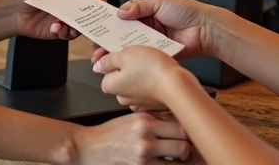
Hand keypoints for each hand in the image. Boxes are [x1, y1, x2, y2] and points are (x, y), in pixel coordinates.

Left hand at [10, 0, 101, 40]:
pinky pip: (70, 35)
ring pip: (85, 25)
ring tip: (64, 21)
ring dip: (78, 25)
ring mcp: (70, 18)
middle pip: (95, 10)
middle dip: (94, 13)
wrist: (17, 9)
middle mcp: (75, 4)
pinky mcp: (63, 30)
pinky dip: (63, 31)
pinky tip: (54, 26)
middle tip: (85, 13)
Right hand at [71, 111, 190, 163]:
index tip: (189, 134)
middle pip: (183, 148)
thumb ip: (155, 119)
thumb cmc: (110, 133)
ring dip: (177, 162)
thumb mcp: (132, 118)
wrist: (89, 148)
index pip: (181, 128)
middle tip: (183, 149)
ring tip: (172, 158)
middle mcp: (145, 141)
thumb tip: (180, 120)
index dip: (189, 132)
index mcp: (145, 122)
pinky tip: (160, 163)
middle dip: (185, 150)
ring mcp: (142, 159)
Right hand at [91, 0, 214, 64]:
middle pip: (123, 36)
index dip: (109, 24)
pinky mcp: (158, 55)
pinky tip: (124, 64)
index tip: (96, 29)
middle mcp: (147, 28)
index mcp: (145, 13)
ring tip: (105, 59)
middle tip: (97, 49)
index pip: (122, 19)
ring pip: (131, 48)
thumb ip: (140, 5)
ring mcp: (152, 43)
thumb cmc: (187, 11)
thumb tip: (121, 11)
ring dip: (118, 54)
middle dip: (109, 42)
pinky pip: (144, 57)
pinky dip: (134, 61)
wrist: (206, 29)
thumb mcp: (160, 1)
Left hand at [93, 46, 193, 110]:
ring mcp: (139, 103)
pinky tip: (159, 75)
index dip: (113, 62)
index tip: (123, 54)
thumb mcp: (125, 55)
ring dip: (140, 76)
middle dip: (127, 69)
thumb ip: (108, 60)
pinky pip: (148, 91)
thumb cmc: (151, 68)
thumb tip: (97, 65)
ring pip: (135, 85)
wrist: (177, 86)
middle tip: (139, 56)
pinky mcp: (153, 104)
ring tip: (151, 64)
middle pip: (120, 80)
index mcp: (111, 86)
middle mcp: (123, 98)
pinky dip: (151, 84)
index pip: (105, 74)